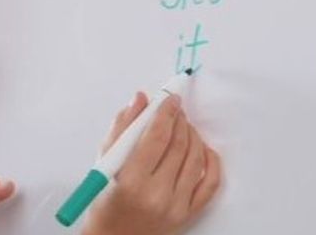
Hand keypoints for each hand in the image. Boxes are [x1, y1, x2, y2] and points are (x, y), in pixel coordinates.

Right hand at [83, 92, 221, 234]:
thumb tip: (140, 100)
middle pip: (179, 146)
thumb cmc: (104, 203)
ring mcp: (177, 207)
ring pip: (196, 159)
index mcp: (132, 182)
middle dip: (179, 121)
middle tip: (175, 111)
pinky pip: (211, 183)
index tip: (169, 99)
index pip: (157, 138)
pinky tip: (202, 148)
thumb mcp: (104, 164)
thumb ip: (121, 129)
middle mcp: (157, 195)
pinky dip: (210, 161)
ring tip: (184, 127)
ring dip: (193, 136)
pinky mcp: (188, 214)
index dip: (165, 113)